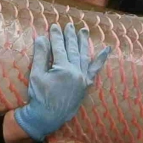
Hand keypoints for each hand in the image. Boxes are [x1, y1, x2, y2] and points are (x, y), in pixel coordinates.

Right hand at [13, 22, 110, 141]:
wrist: (48, 117)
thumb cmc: (40, 96)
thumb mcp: (36, 75)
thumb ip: (40, 55)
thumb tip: (41, 38)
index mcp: (63, 69)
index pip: (59, 47)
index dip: (56, 36)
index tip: (54, 26)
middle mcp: (76, 72)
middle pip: (73, 49)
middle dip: (70, 36)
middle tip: (69, 25)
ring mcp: (83, 78)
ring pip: (84, 56)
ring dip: (83, 43)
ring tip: (83, 31)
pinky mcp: (86, 85)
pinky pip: (95, 70)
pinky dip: (101, 59)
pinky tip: (106, 49)